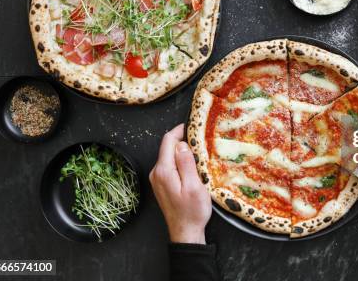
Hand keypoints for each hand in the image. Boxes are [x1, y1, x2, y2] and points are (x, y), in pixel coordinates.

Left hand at [149, 124, 211, 243]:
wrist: (185, 232)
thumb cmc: (192, 211)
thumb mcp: (194, 186)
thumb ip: (186, 163)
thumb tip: (182, 144)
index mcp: (163, 171)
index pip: (168, 141)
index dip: (180, 130)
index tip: (192, 125)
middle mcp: (157, 173)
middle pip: (167, 147)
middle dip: (183, 140)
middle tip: (200, 138)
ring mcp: (158, 179)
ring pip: (169, 156)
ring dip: (182, 151)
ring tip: (199, 151)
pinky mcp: (162, 184)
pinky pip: (170, 166)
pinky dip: (180, 161)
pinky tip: (192, 165)